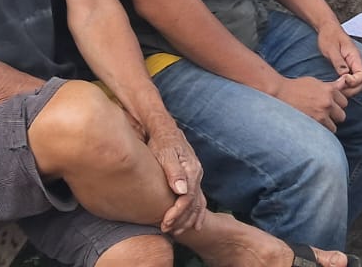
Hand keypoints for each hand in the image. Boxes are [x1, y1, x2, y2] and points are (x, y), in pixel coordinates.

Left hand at [145, 119, 206, 233]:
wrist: (165, 130)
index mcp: (192, 170)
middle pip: (193, 204)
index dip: (177, 213)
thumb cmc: (162, 141)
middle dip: (181, 219)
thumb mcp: (165, 153)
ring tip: (177, 231)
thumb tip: (181, 190)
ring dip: (188, 219)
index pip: (187, 198)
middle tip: (166, 230)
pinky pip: (199, 200)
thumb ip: (174, 171)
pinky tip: (195, 225)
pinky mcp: (193, 179)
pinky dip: (197, 214)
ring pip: (198, 204)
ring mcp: (197, 177)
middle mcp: (197, 175)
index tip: (165, 222)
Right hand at [272, 74, 349, 130]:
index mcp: (329, 90)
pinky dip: (321, 130)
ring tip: (318, 120)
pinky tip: (314, 125)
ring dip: (328, 125)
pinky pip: (325, 132)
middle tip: (324, 114)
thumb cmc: (297, 87)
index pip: (344, 102)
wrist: (280, 94)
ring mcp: (321, 114)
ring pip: (334, 126)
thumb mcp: (315, 82)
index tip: (330, 105)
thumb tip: (346, 81)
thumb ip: (331, 86)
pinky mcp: (314, 124)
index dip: (337, 104)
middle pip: (342, 115)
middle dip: (334, 115)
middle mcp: (328, 102)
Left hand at [316, 21, 361, 95]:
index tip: (342, 81)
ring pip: (357, 83)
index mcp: (355, 56)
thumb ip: (338, 62)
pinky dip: (346, 86)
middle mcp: (356, 62)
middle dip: (352, 90)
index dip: (353, 82)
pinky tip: (337, 87)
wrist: (328, 28)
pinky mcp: (348, 68)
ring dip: (349, 90)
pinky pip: (351, 80)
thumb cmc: (329, 36)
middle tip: (338, 91)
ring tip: (336, 91)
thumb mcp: (331, 49)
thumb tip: (344, 75)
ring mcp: (353, 66)